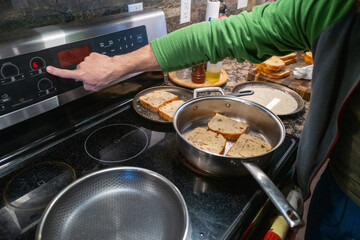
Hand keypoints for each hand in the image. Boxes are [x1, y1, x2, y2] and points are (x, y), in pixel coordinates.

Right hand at [46, 44, 161, 91]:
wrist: (115, 68)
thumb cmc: (106, 77)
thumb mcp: (95, 87)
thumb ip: (86, 86)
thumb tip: (85, 83)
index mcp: (82, 74)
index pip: (66, 74)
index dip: (57, 72)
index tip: (49, 69)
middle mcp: (83, 66)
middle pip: (79, 70)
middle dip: (85, 73)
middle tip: (94, 76)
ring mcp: (87, 59)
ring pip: (86, 65)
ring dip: (91, 68)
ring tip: (99, 71)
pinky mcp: (92, 54)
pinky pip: (91, 60)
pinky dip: (95, 63)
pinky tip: (101, 66)